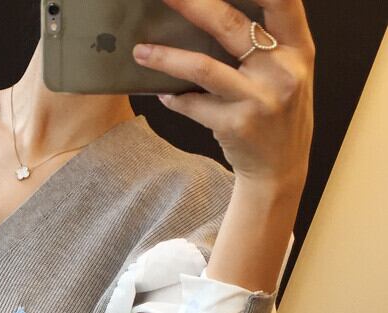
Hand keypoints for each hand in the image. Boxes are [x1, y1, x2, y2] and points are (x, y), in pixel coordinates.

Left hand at [132, 0, 314, 191]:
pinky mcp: (235, 125)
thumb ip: (269, 42)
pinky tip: (162, 93)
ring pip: (203, 67)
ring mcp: (258, 99)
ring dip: (166, 57)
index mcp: (299, 48)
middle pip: (230, 24)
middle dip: (192, 4)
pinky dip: (174, 98)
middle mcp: (282, 70)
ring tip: (139, 51)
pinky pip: (193, 105)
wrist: (280, 169)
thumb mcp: (289, 72)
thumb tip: (214, 14)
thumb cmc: (279, 115)